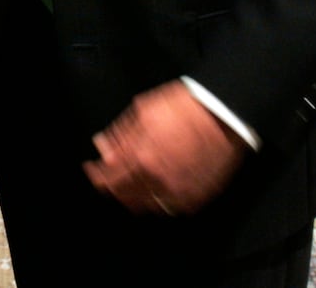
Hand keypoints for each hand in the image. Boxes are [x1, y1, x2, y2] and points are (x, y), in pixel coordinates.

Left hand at [83, 80, 247, 216]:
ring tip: (130, 182)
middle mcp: (158, 179)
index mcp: (141, 156)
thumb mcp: (143, 111)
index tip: (92, 169)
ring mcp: (179, 191)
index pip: (107, 177)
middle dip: (111, 186)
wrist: (223, 114)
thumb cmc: (185, 108)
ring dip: (133, 195)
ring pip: (145, 205)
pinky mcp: (196, 197)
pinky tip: (154, 188)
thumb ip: (119, 134)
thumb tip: (102, 146)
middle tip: (108, 177)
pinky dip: (158, 200)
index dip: (96, 174)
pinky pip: (169, 207)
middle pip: (124, 195)